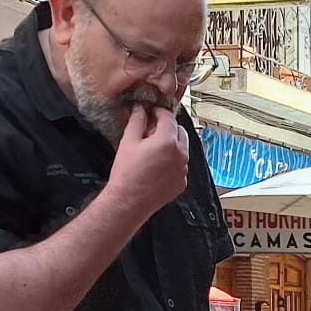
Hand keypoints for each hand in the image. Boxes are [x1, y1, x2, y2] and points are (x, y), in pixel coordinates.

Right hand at [106, 103, 188, 218]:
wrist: (129, 201)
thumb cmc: (127, 174)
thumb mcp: (128, 141)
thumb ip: (137, 121)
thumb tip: (140, 109)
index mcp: (168, 141)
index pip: (168, 117)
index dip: (158, 112)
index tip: (151, 112)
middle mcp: (180, 154)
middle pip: (179, 131)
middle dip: (167, 127)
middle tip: (150, 130)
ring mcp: (183, 170)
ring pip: (181, 149)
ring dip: (170, 144)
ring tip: (152, 150)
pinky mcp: (181, 182)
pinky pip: (180, 165)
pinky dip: (172, 161)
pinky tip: (156, 165)